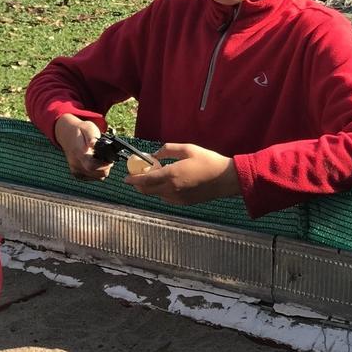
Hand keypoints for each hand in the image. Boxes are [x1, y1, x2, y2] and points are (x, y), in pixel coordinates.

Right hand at [54, 114, 110, 180]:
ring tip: (101, 160)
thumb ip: (92, 136)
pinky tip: (96, 163)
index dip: (104, 165)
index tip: (110, 159)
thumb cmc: (80, 130)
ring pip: (96, 177)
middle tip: (107, 159)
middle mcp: (75, 163)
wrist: (66, 133)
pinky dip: (97, 173)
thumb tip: (93, 144)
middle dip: (106, 167)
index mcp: (79, 152)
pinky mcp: (76, 174)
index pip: (92, 166)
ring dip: (102, 170)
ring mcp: (75, 170)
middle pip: (96, 174)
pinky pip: (91, 178)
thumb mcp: (88, 127)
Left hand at [125, 142, 239, 205]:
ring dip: (151, 188)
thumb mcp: (188, 149)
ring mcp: (178, 198)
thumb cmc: (208, 161)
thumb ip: (168, 149)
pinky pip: (167, 198)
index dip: (133, 179)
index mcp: (172, 175)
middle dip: (139, 185)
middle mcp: (172, 189)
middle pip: (147, 191)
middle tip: (137, 177)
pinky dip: (162, 192)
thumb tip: (155, 154)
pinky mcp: (184, 203)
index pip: (145, 180)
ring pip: (157, 195)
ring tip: (155, 177)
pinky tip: (168, 183)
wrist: (226, 179)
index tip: (126, 178)